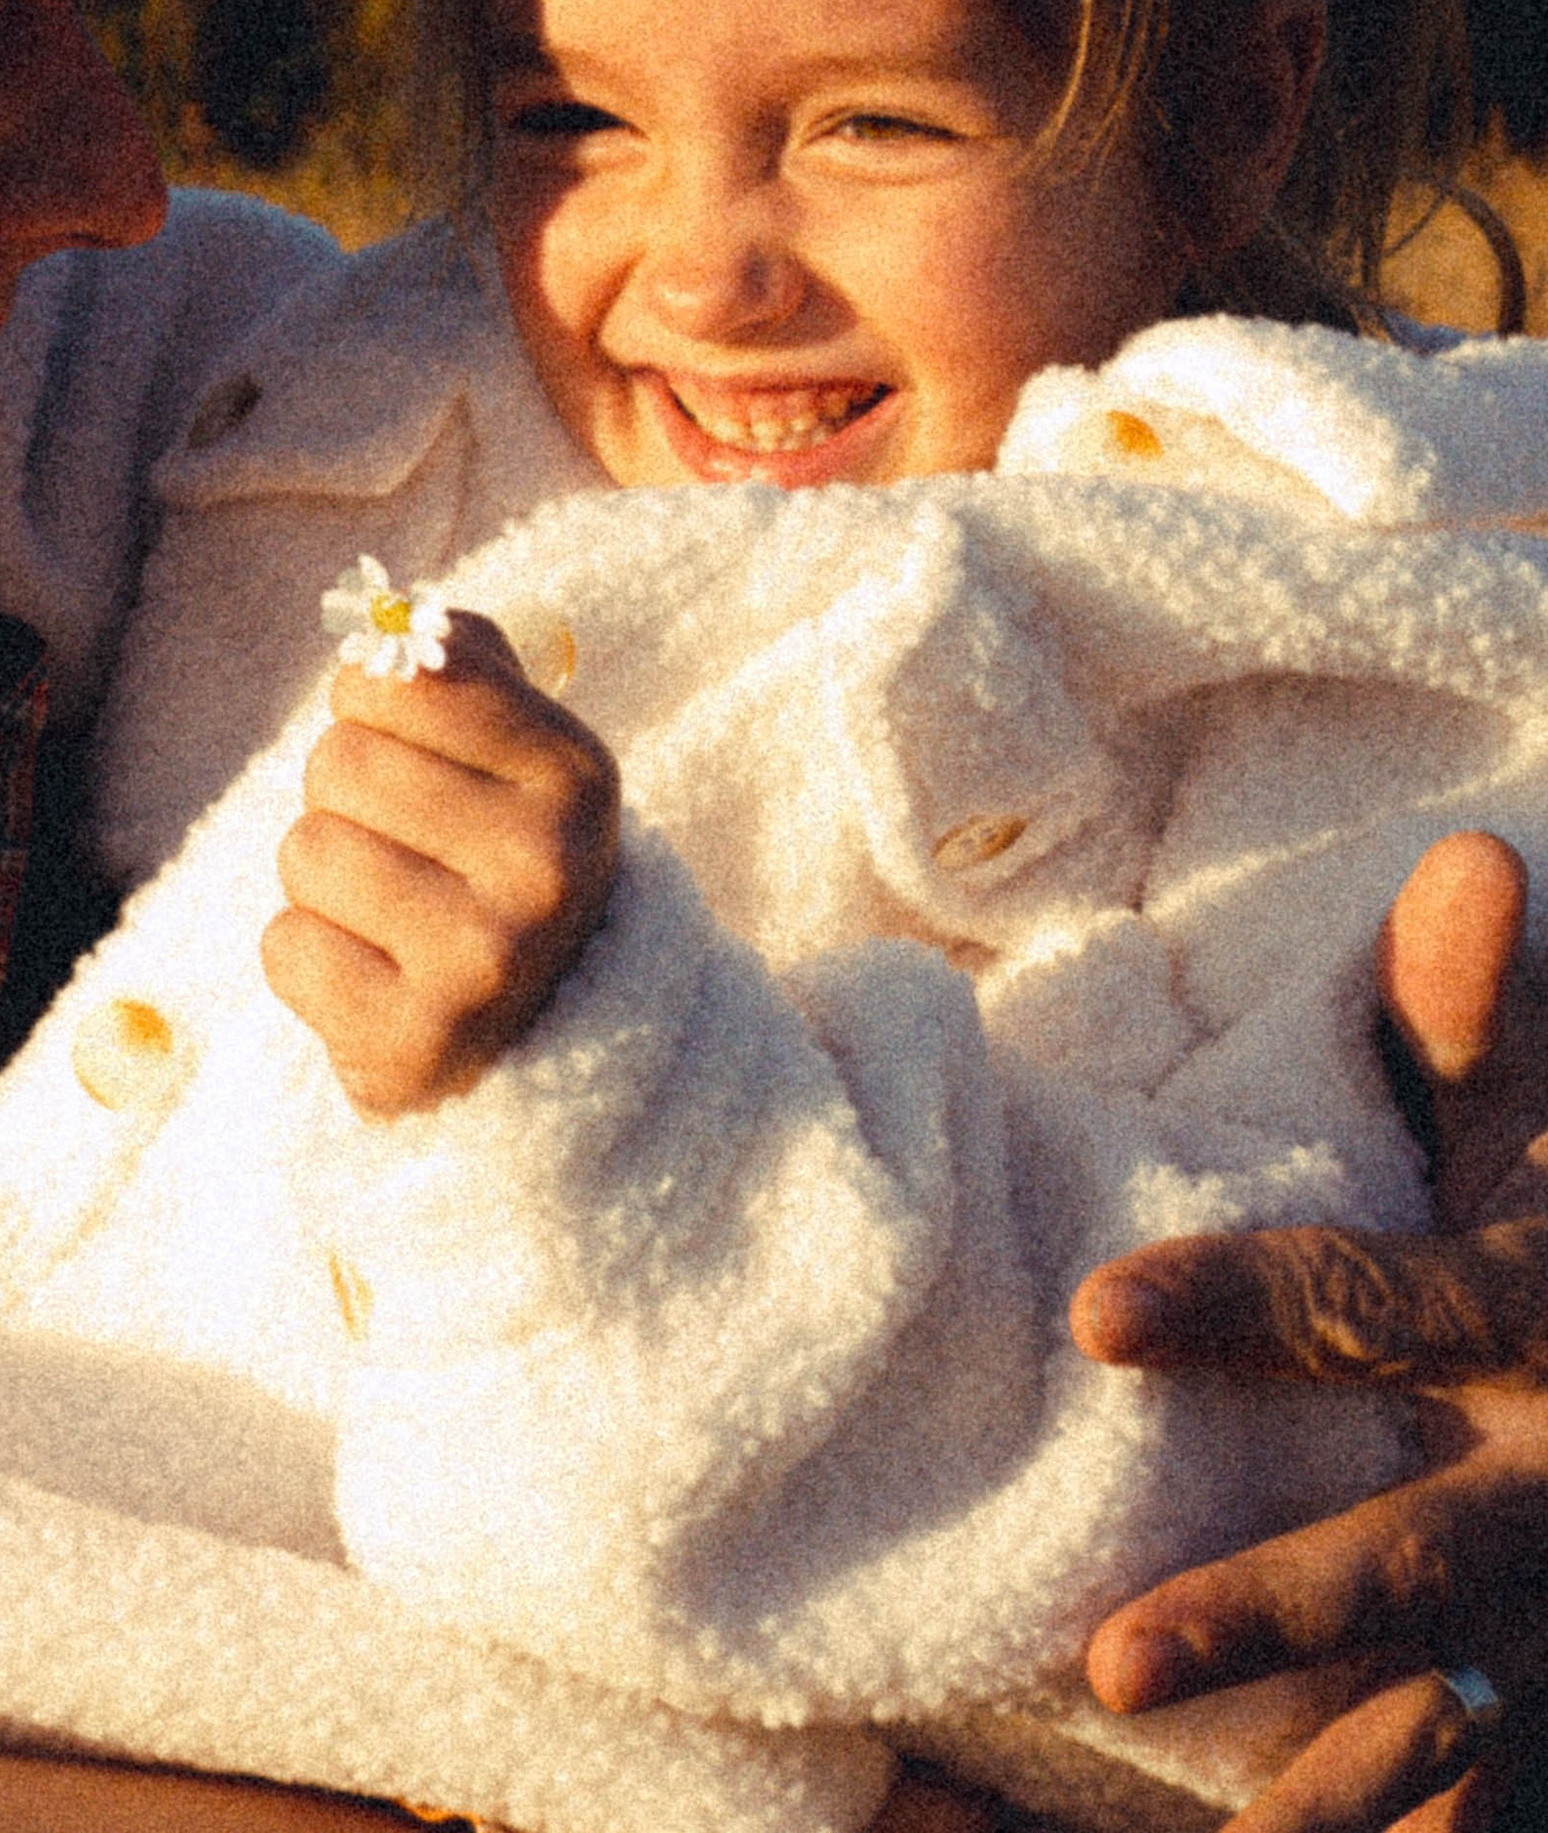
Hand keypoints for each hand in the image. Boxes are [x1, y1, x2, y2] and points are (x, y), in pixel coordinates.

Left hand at [259, 610, 619, 1119]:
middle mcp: (544, 869)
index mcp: (574, 774)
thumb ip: (458, 659)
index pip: (395, 678)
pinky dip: (308, 958)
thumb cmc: (503, 860)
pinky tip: (373, 976)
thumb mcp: (521, 750)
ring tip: (390, 915)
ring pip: (307, 850)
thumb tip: (386, 609)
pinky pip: (287, 947)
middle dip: (344, 798)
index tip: (411, 749)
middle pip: (339, 762)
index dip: (371, 706)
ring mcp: (484, 964)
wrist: (549, 1038)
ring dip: (323, 880)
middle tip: (403, 848)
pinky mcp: (415, 1045)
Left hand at [1072, 834, 1547, 1832]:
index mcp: (1542, 1315)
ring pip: (1457, 1731)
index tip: (1089, 1313)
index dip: (1236, 1305)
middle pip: (1405, 1561)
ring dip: (1334, 1785)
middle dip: (1267, 1616)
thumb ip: (1491, 1030)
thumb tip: (1464, 853)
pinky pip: (1504, 1801)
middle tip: (1106, 1655)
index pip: (1372, 1304)